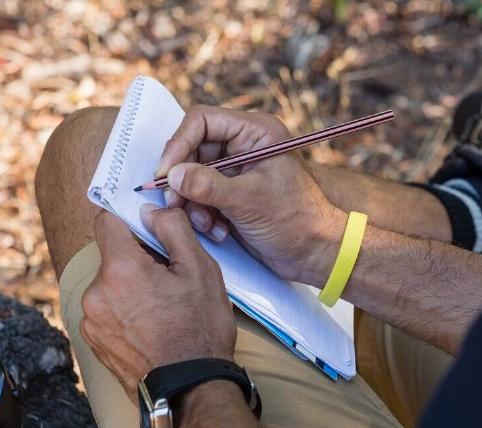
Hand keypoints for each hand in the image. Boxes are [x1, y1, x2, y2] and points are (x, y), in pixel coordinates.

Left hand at [80, 205, 235, 398]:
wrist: (189, 390)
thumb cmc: (199, 331)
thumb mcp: (200, 270)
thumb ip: (173, 230)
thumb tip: (153, 211)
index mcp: (119, 269)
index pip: (107, 220)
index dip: (130, 219)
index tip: (147, 227)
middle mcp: (95, 293)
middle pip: (112, 256)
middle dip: (137, 259)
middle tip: (168, 278)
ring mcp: (91, 321)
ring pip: (109, 285)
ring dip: (130, 287)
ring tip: (162, 308)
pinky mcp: (93, 342)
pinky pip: (106, 311)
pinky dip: (124, 311)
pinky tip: (150, 326)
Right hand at [158, 105, 345, 284]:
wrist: (315, 253)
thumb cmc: (296, 220)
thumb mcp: (249, 201)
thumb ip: (208, 186)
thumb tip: (172, 175)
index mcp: (255, 132)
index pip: (202, 121)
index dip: (179, 144)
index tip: (166, 174)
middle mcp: (243, 146)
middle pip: (192, 149)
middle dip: (183, 181)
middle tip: (176, 206)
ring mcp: (236, 171)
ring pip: (192, 176)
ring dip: (193, 203)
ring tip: (207, 225)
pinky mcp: (231, 194)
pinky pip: (200, 196)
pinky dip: (202, 214)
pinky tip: (219, 232)